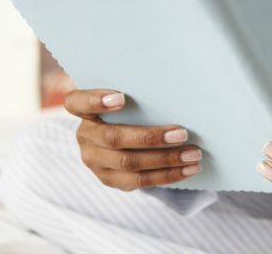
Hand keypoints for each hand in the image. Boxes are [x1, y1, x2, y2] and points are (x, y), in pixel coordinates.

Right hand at [65, 88, 201, 190]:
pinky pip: (139, 181)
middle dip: (151, 138)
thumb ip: (139, 97)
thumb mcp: (129, 101)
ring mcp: (95, 161)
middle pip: (114, 138)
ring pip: (129, 163)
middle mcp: (85, 136)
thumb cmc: (131, 111)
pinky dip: (167, 175)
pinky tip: (188, 169)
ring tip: (193, 155)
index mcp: (85, 111)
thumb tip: (175, 90)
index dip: (96, 100)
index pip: (78, 102)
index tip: (122, 98)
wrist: (124, 139)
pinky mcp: (109, 179)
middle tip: (183, 134)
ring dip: (166, 160)